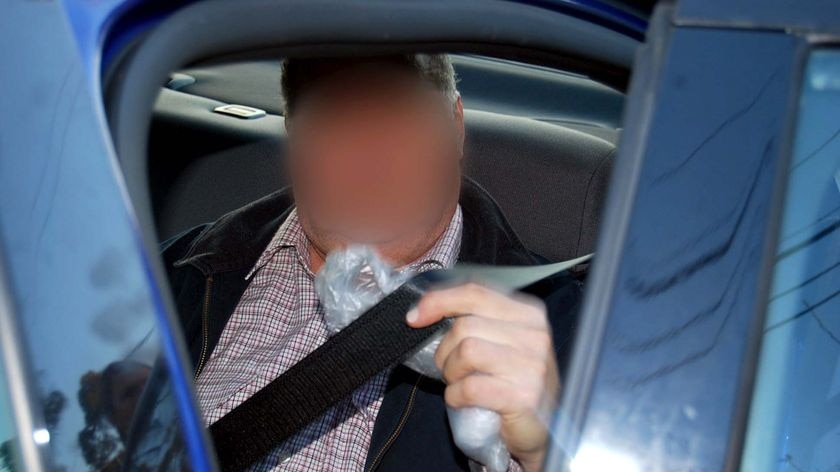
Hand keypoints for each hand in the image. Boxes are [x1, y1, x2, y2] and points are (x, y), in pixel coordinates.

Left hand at [406, 283, 558, 471]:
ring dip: (451, 373)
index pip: (475, 292)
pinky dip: (456, 395)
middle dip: (445, 350)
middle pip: (465, 325)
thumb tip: (420, 312)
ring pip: (467, 351)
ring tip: (461, 384)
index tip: (414, 317)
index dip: (439, 301)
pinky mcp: (523, 396)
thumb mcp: (497, 343)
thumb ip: (471, 321)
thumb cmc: (512, 384)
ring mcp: (532, 365)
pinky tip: (465, 400)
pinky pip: (471, 386)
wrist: (541, 430)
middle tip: (452, 369)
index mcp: (527, 314)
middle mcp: (534, 334)